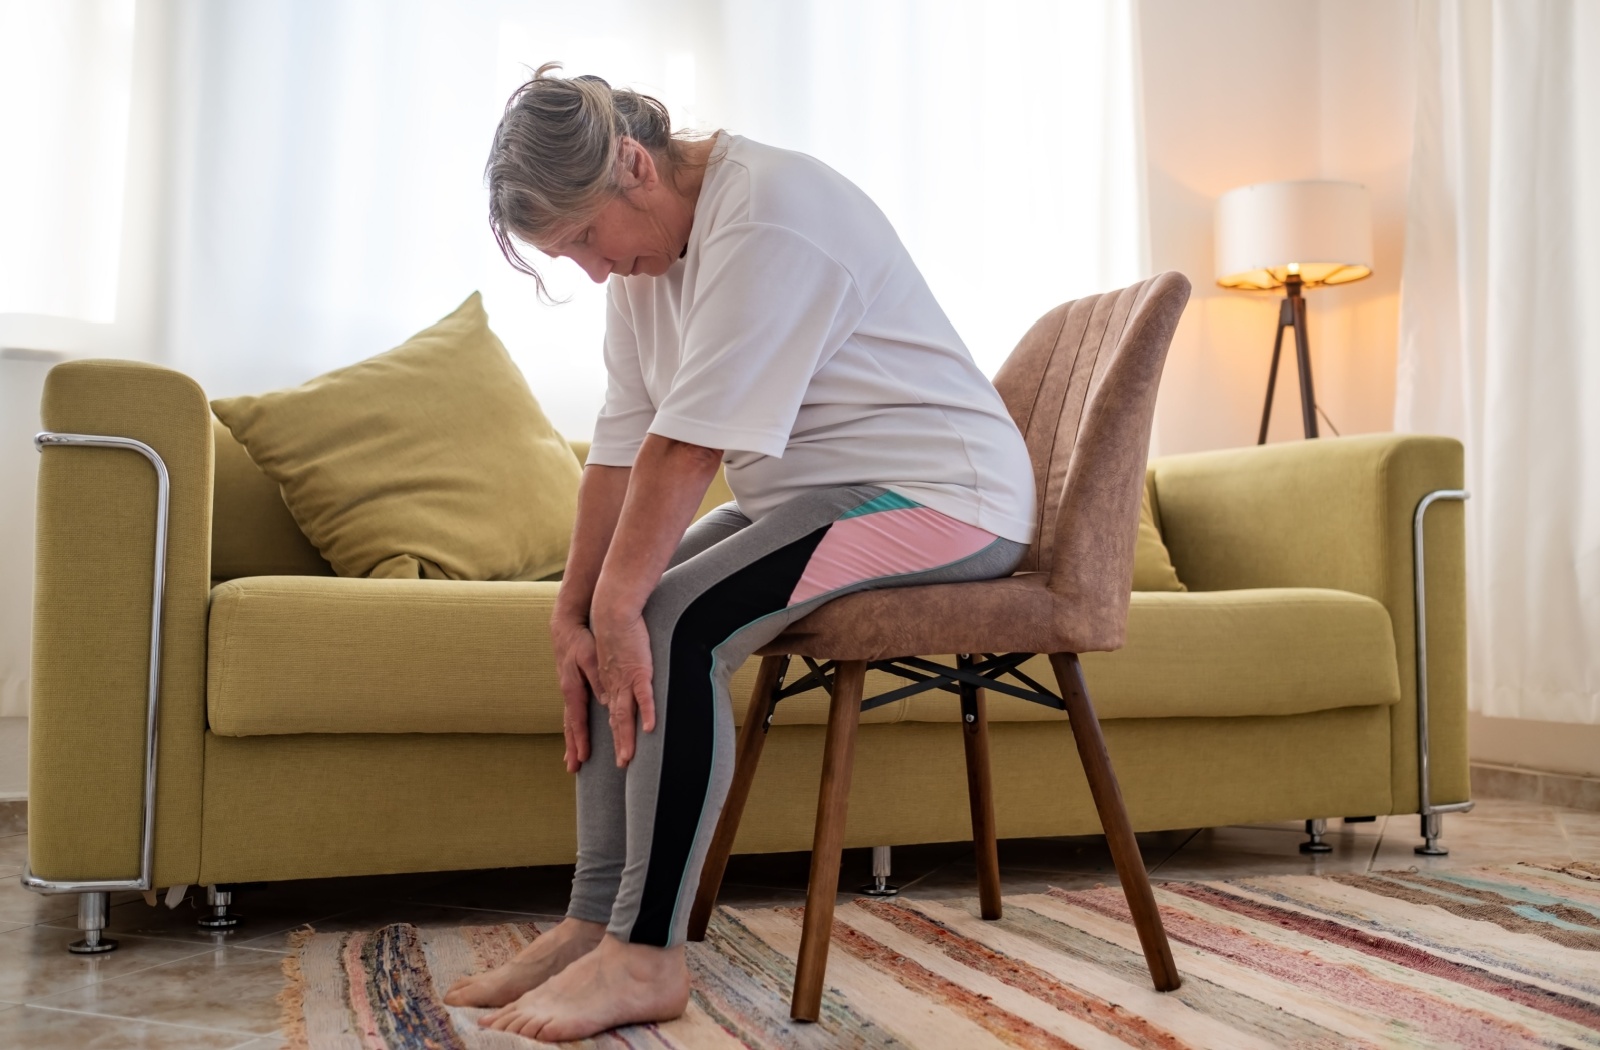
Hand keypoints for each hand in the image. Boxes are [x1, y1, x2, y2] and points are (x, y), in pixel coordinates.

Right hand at [550, 615, 600, 773]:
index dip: (580, 740)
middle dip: (572, 748)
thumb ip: (597, 679)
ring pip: (570, 721)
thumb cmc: (579, 640)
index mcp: (572, 689)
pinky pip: (573, 712)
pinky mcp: (573, 686)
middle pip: (570, 726)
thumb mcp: (589, 657)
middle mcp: (569, 694)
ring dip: (572, 741)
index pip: (577, 720)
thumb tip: (605, 701)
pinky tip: (577, 735)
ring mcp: (569, 691)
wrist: (566, 626)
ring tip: (572, 760)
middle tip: (573, 769)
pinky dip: (574, 728)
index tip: (584, 758)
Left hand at [591, 609, 655, 766]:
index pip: (601, 715)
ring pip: (625, 714)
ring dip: (626, 738)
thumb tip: (611, 697)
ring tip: (627, 758)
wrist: (612, 610)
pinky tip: (649, 728)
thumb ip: (610, 678)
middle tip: (620, 765)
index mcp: (604, 684)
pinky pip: (644, 696)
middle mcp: (611, 686)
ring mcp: (624, 679)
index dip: (599, 736)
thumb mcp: (608, 658)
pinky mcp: (638, 670)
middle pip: (614, 721)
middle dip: (616, 744)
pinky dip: (647, 712)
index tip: (593, 755)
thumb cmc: (612, 630)